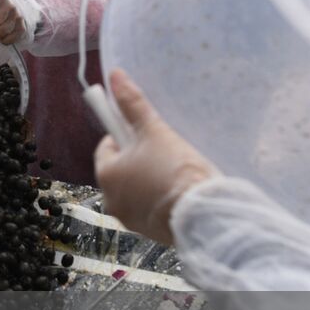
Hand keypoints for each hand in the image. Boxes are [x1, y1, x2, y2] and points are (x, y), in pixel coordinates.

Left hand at [93, 69, 218, 244]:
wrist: (203, 214)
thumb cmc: (175, 170)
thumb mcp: (154, 131)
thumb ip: (133, 105)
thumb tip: (116, 77)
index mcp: (106, 174)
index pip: (107, 146)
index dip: (125, 135)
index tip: (143, 131)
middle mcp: (111, 200)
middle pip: (121, 169)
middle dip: (139, 158)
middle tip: (164, 150)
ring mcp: (129, 219)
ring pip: (135, 190)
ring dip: (149, 179)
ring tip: (174, 171)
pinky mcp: (149, 231)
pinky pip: (150, 208)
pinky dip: (159, 198)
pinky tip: (178, 191)